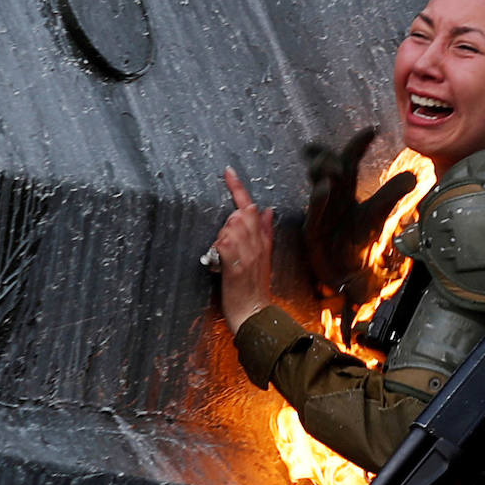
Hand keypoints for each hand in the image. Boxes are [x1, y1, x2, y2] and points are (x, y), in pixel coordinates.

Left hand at [215, 167, 273, 334]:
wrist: (254, 313)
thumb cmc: (254, 288)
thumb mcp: (264, 257)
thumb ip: (264, 232)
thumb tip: (266, 210)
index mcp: (263, 240)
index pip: (251, 207)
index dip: (238, 187)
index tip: (228, 171)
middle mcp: (257, 243)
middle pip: (240, 213)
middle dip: (228, 222)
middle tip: (226, 246)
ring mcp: (247, 252)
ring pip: (230, 226)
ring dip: (222, 238)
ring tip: (224, 258)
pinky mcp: (235, 263)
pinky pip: (223, 242)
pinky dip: (218, 248)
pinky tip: (219, 262)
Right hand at [303, 126, 417, 301]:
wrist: (347, 272)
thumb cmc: (357, 239)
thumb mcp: (378, 214)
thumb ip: (392, 194)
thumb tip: (415, 175)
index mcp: (346, 189)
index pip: (351, 161)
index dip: (359, 145)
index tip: (372, 130)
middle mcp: (331, 197)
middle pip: (328, 170)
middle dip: (327, 157)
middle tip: (334, 152)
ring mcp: (320, 213)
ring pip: (318, 188)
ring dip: (321, 174)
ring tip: (329, 167)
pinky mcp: (313, 232)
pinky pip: (314, 214)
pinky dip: (318, 202)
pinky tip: (323, 189)